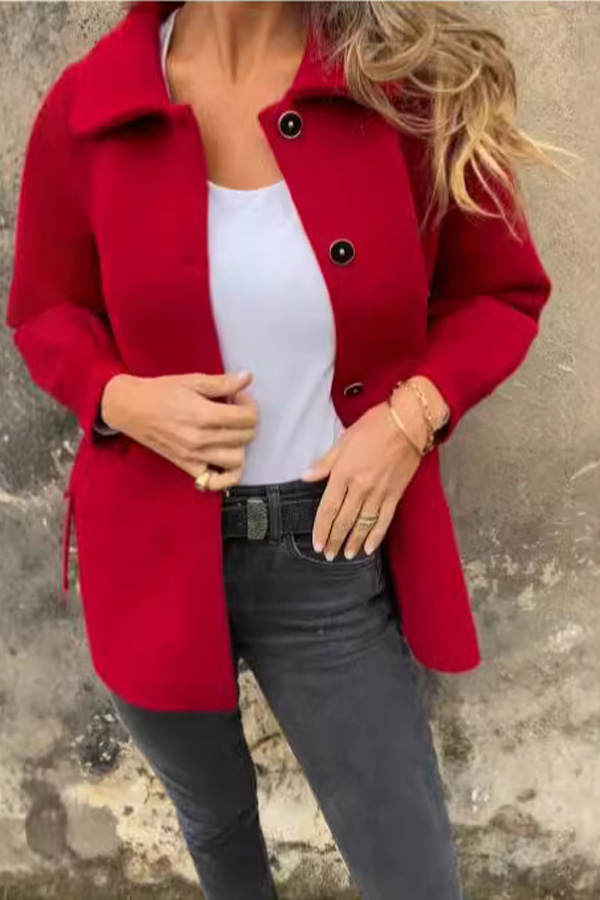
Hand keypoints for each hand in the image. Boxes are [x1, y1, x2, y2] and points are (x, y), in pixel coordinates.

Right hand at [101, 371, 257, 489]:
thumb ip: (222, 383)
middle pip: (246, 437)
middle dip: (246, 421)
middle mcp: (202, 439)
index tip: (238, 399)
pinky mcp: (187, 467)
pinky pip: (216, 481)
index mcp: (204, 414)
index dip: (249, 405)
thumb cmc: (160, 392)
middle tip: (233, 412)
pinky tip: (222, 456)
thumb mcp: (192, 380)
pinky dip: (225, 473)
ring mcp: (195, 456)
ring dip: (239, 445)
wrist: (130, 409)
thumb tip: (247, 378)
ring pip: (237, 460)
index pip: (248, 418)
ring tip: (229, 432)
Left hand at [299, 399, 424, 559]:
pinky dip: (376, 536)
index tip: (317, 544)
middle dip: (334, 540)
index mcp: (343, 474)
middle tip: (328, 554)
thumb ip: (325, 463)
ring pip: (362, 524)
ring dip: (353, 542)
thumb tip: (305, 476)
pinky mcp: (395, 495)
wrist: (406, 424)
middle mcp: (359, 488)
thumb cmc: (373, 427)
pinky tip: (369, 548)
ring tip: (346, 555)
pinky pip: (383, 520)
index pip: (328, 508)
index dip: (321, 529)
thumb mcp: (343, 441)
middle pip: (343, 521)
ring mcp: (378, 493)